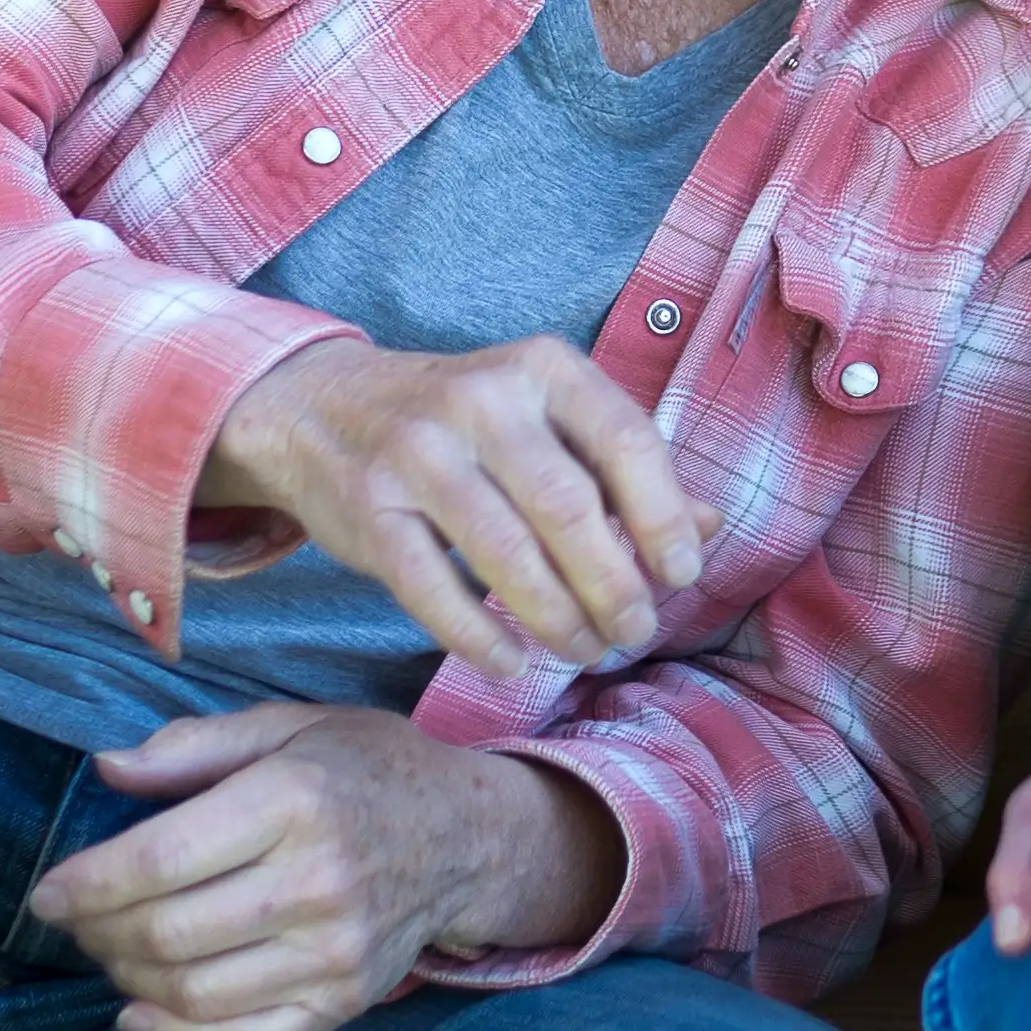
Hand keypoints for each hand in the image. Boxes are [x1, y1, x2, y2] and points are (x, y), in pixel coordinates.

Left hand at [25, 703, 623, 1030]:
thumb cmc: (366, 769)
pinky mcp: (341, 1003)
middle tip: (78, 919)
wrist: (468, 834)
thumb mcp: (289, 726)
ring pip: (191, 993)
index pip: (157, 860)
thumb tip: (106, 770)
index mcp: (293, 801)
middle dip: (96, 932)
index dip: (83, 885)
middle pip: (164, 933)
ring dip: (127, 980)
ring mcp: (333, 954)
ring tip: (112, 951)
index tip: (47, 893)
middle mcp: (315, 883)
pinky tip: (138, 1015)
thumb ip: (194, 747)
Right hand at [200, 332, 706, 674]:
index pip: (626, 440)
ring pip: (506, 554)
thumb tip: (710, 526)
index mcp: (543, 367)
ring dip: (557, 619)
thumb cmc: (463, 424)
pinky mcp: (369, 506)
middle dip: (614, 586)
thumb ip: (623, 468)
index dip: (664, 516)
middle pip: (568, 507)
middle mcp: (482, 399)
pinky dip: (478, 636)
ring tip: (585, 652)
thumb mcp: (547, 419)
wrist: (321, 406)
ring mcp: (418, 451)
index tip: (681, 576)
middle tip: (635, 633)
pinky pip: (431, 588)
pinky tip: (511, 663)